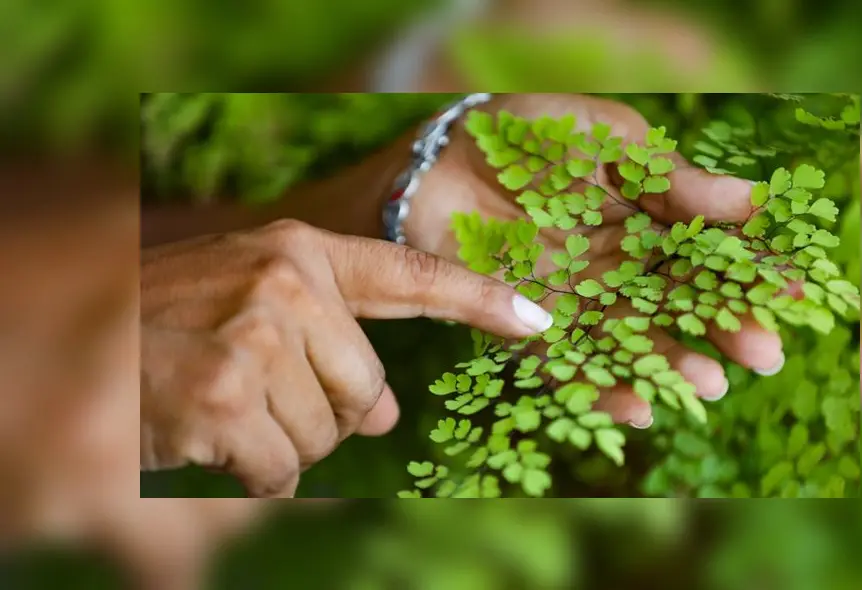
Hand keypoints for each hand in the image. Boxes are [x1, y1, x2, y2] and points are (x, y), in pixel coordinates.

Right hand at [141, 219, 552, 496]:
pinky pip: (280, 471)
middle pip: (367, 395)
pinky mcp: (225, 394)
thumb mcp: (248, 306)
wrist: (68, 341)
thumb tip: (386, 418)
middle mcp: (285, 283)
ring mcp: (255, 335)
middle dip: (324, 417)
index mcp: (299, 252)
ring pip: (323, 440)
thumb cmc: (165, 324)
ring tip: (221, 410)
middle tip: (254, 394)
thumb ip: (325, 344)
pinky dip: (248, 474)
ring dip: (278, 446)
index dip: (479, 299)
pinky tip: (203, 438)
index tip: (540, 322)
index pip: (409, 274)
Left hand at [404, 93, 784, 426]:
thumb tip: (752, 200)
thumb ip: (669, 177)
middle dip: (720, 329)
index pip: (707, 252)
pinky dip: (600, 388)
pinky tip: (635, 407)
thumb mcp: (607, 141)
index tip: (793, 292)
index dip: (749, 272)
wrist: (437, 161)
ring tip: (706, 384)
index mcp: (647, 220)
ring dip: (668, 366)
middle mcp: (619, 267)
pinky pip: (570, 364)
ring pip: (632, 342)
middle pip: (678, 305)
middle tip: (762, 353)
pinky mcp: (531, 327)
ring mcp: (579, 301)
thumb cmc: (528, 137)